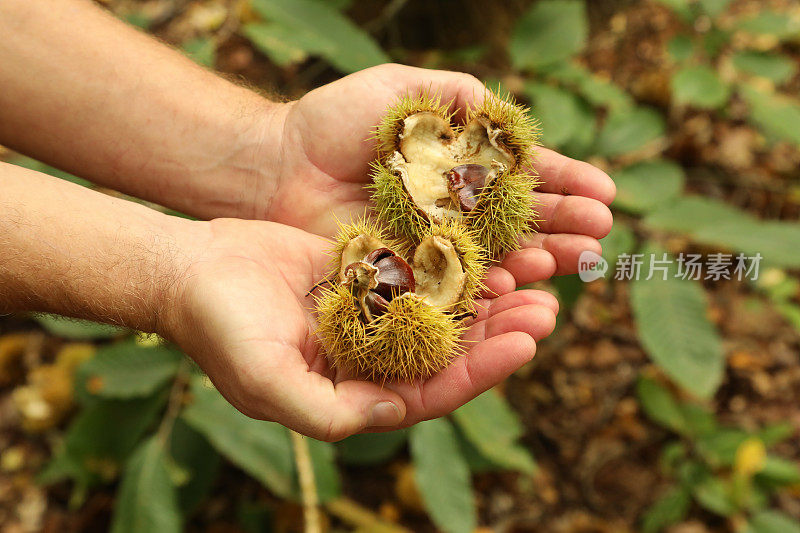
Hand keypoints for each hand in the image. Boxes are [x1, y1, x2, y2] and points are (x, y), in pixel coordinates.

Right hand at [164, 218, 558, 440]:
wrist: (191, 270)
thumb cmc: (220, 330)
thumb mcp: (266, 382)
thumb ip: (329, 412)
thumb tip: (400, 413)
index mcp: (356, 393)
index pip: (432, 391)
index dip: (481, 371)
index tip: (526, 342)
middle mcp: (372, 357)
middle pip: (451, 350)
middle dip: (501, 332)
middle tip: (548, 306)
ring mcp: (373, 312)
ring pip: (445, 308)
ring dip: (489, 294)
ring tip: (537, 274)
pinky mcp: (368, 271)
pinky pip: (421, 267)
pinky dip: (455, 259)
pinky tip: (490, 241)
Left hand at [265, 64, 614, 284]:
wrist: (278, 163)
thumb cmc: (337, 121)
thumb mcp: (408, 93)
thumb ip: (462, 101)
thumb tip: (513, 120)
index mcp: (462, 167)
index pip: (526, 179)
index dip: (566, 186)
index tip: (604, 194)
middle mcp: (456, 211)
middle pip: (522, 224)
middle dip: (565, 228)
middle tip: (602, 236)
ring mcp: (433, 246)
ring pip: (498, 258)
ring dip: (540, 260)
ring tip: (575, 261)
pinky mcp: (407, 276)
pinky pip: (455, 284)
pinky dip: (489, 285)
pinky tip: (520, 283)